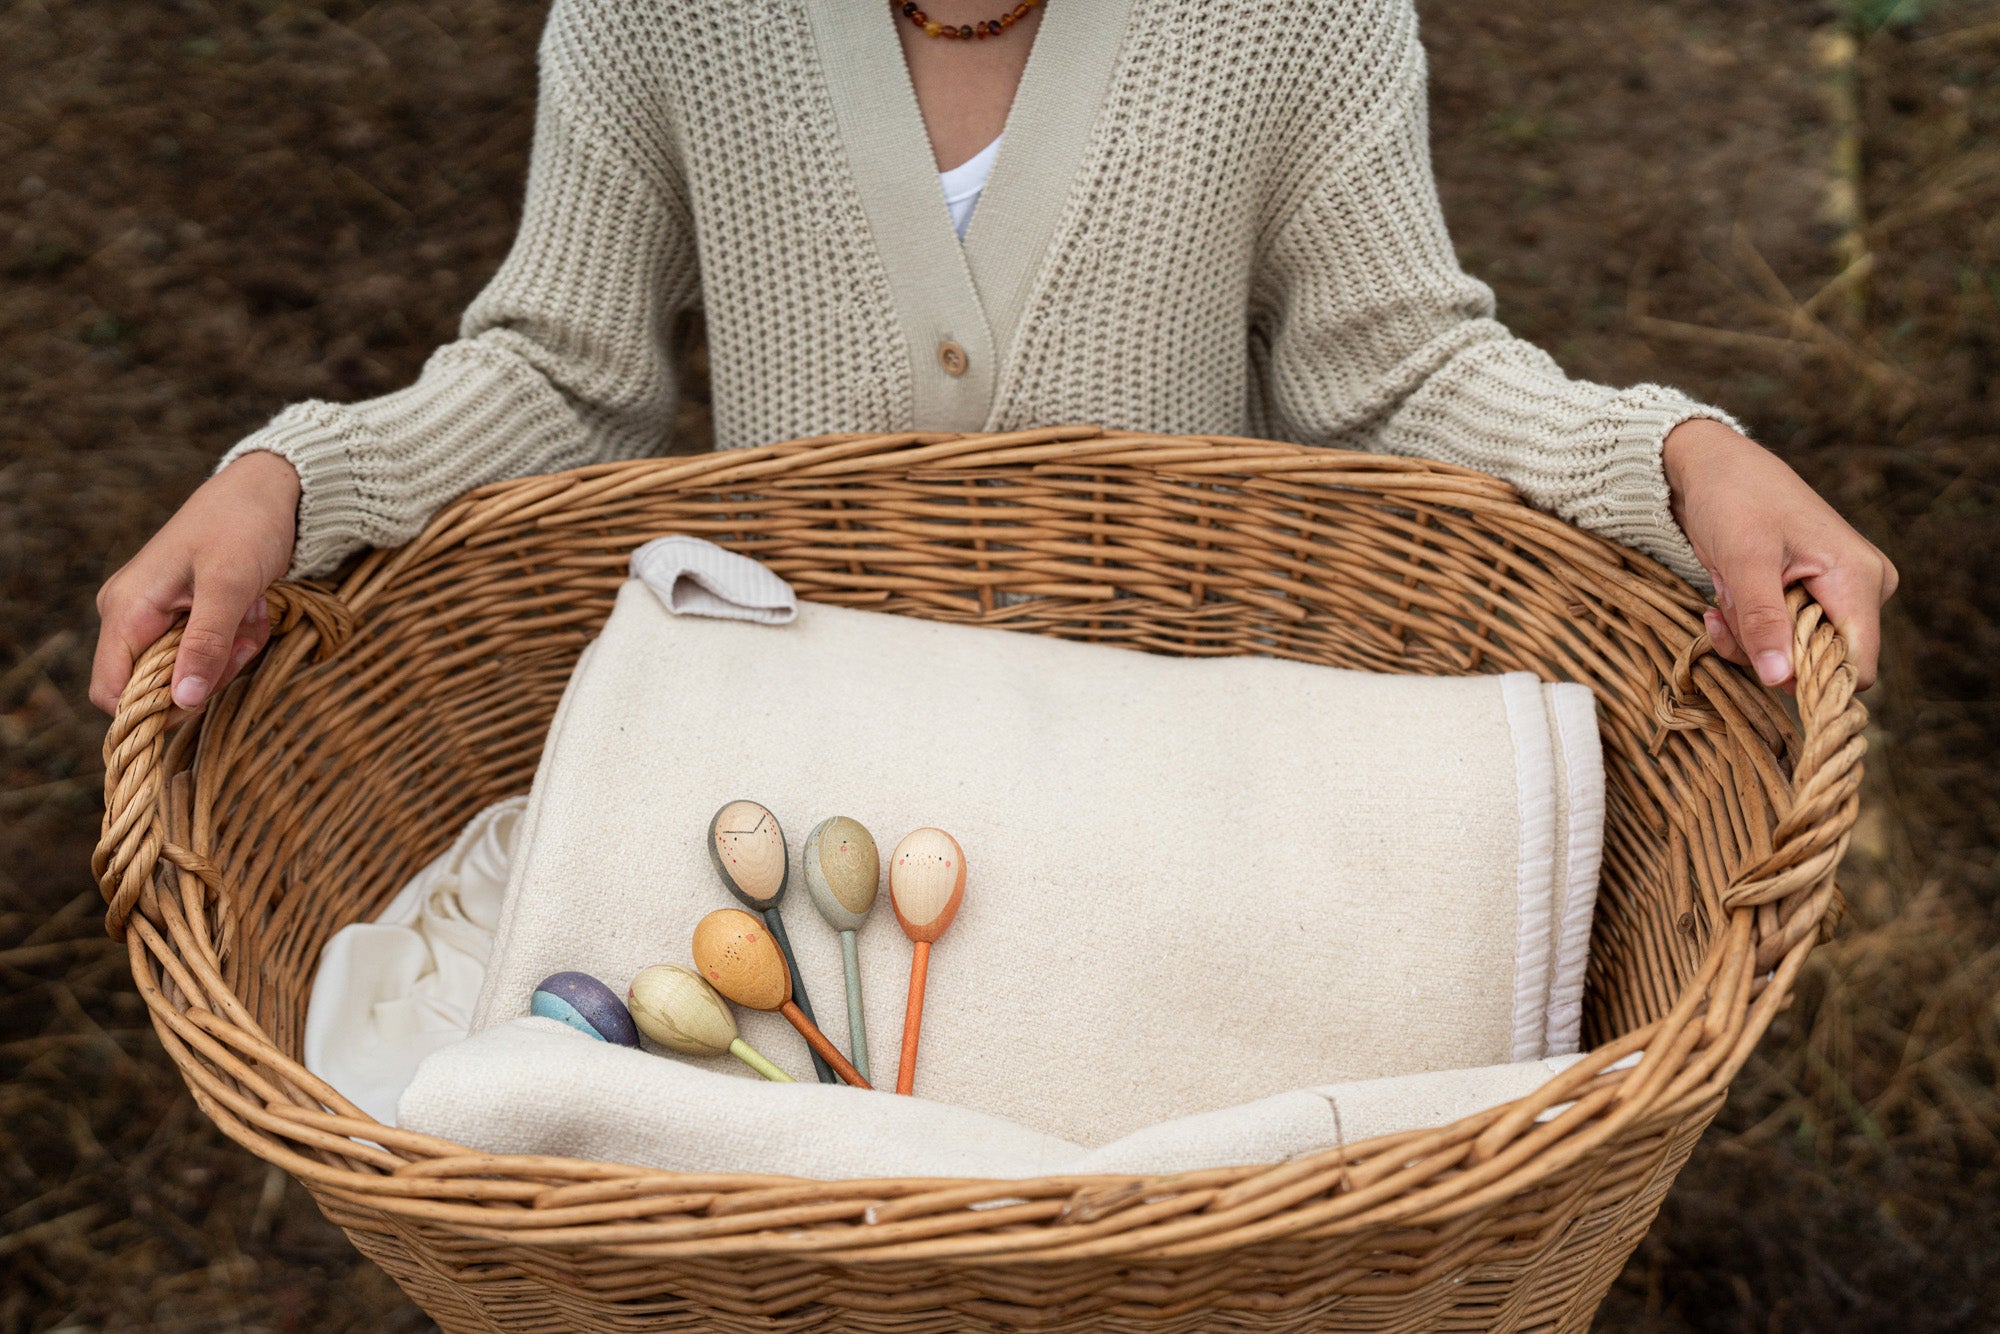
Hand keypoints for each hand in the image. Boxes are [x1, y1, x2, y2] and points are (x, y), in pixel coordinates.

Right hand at [91, 450, 301, 715]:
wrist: (268, 491)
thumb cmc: (244, 527)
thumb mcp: (230, 587)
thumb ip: (206, 644)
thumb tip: (182, 702)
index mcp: (127, 610)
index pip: (113, 693)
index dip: (156, 709)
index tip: (206, 693)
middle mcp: (131, 616)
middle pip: (161, 686)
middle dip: (211, 671)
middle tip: (244, 637)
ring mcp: (158, 615)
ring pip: (192, 669)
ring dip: (232, 652)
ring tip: (252, 614)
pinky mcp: (186, 613)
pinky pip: (210, 649)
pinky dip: (238, 637)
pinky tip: (254, 609)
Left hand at [1663, 417, 1896, 690]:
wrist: (1712, 468)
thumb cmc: (1733, 500)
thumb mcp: (1743, 561)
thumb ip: (1763, 622)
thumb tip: (1781, 681)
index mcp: (1860, 579)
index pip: (1857, 667)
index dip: (1810, 680)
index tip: (1761, 662)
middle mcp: (1861, 590)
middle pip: (1818, 664)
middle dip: (1763, 648)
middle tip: (1728, 608)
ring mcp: (1836, 595)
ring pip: (1792, 654)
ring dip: (1746, 635)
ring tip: (1726, 593)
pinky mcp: (1809, 597)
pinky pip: (1779, 636)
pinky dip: (1745, 626)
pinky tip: (1723, 598)